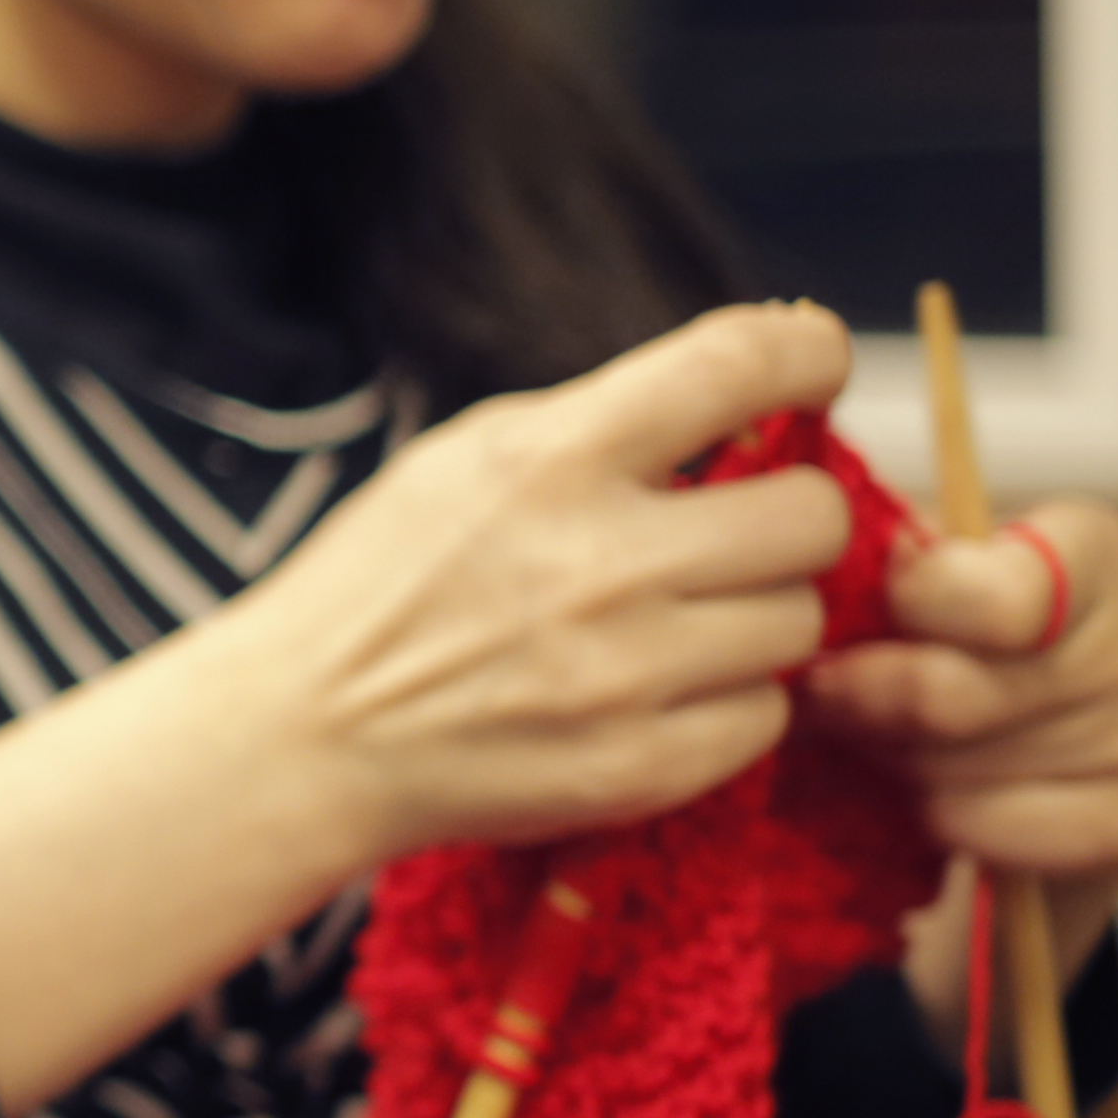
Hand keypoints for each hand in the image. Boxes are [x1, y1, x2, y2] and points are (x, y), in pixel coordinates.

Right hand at [196, 301, 865, 871]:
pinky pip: (764, 717)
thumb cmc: (387, 583)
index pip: (740, 363)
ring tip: (672, 627)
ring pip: (799, 621)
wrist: (302, 737)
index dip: (808, 350)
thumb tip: (757, 407)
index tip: (814, 364)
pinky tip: (650, 697)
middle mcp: (600, 559)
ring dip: (753, 618)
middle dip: (786, 517)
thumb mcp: (469, 459)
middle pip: (813, 514)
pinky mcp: (640, 767)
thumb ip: (607, 426)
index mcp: (550, 457)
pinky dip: (724, 706)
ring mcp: (626, 673)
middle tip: (734, 535)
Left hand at [806, 500, 1117, 1039]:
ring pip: (959, 770)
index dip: (907, 612)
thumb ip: (895, 554)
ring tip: (892, 741)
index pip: (994, 596)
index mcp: (1088, 548)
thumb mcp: (919, 571)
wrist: (1013, 741)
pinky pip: (995, 834)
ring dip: (898, 763)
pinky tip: (938, 798)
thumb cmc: (952, 633)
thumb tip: (880, 556)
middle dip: (870, 703)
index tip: (868, 618)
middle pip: (950, 696)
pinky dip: (945, 823)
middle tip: (841, 697)